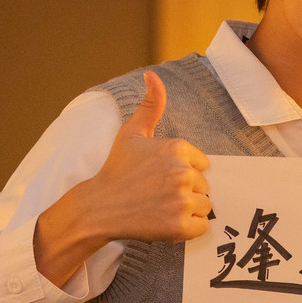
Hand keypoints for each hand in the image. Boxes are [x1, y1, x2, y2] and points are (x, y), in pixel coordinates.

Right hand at [33, 73, 212, 286]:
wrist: (97, 207)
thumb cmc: (117, 170)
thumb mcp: (132, 133)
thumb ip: (151, 105)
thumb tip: (153, 74)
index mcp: (177, 148)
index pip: (201, 164)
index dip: (183, 172)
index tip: (160, 176)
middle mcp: (182, 172)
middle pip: (203, 185)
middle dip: (185, 191)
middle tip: (157, 193)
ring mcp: (181, 199)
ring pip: (204, 206)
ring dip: (187, 209)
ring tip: (160, 207)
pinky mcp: (180, 225)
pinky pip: (202, 227)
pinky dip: (188, 228)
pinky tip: (165, 221)